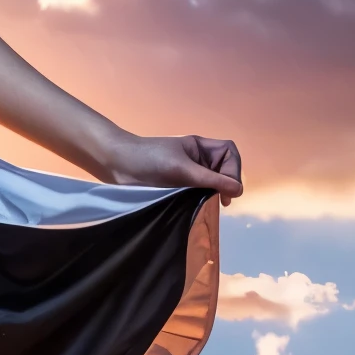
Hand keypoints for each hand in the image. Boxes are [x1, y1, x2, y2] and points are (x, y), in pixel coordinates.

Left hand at [99, 131, 242, 204]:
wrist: (116, 164)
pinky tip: (199, 208)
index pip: (229, 153)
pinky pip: (198, 193)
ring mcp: (187, 173)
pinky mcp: (177, 187)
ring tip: (213, 205)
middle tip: (222, 201)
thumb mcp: (182, 168)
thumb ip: (210, 179)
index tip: (227, 187)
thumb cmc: (148, 159)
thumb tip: (238, 190)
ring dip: (215, 193)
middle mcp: (196, 159)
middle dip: (227, 183)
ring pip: (212, 184)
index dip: (233, 169)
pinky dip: (202, 200)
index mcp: (200, 147)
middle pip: (224, 169)